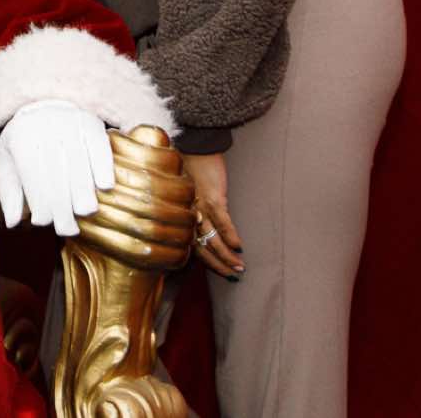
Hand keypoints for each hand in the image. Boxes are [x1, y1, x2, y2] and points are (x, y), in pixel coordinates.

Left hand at [0, 99, 115, 236]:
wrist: (46, 105)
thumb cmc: (26, 142)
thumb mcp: (9, 162)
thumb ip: (9, 192)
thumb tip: (11, 222)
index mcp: (20, 137)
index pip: (31, 175)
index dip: (37, 201)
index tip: (43, 223)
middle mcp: (44, 127)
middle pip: (55, 171)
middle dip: (61, 203)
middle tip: (67, 228)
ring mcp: (68, 122)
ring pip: (78, 161)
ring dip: (83, 189)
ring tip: (85, 213)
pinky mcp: (91, 121)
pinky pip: (99, 146)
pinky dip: (103, 165)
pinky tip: (105, 186)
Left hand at [185, 152, 244, 277]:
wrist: (195, 145)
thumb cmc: (192, 167)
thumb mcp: (188, 193)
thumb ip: (194, 210)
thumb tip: (203, 226)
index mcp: (181, 213)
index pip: (191, 245)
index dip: (206, 261)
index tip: (220, 271)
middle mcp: (187, 213)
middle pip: (200, 246)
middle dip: (217, 263)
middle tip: (232, 275)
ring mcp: (200, 205)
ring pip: (211, 237)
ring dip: (226, 255)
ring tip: (239, 267)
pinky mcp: (213, 196)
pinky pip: (221, 219)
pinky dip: (230, 234)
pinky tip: (239, 246)